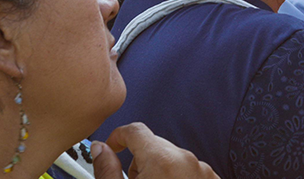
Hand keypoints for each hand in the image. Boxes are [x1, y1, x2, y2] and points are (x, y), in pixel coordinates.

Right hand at [92, 122, 217, 178]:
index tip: (111, 147)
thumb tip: (100, 149)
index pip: (135, 130)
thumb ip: (107, 170)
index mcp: (162, 160)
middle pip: (155, 146)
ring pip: (173, 160)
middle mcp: (186, 161)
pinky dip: (179, 178)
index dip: (118, 137)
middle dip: (140, 160)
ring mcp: (203, 171)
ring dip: (160, 171)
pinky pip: (191, 170)